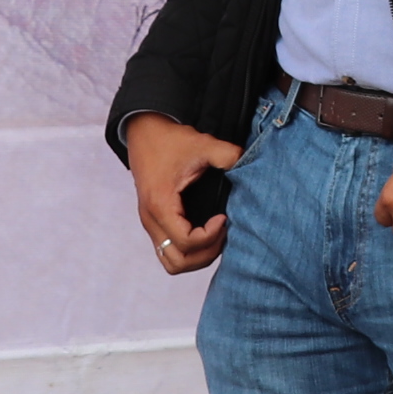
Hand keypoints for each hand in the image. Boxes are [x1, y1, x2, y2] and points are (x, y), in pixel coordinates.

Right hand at [128, 112, 242, 274]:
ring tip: (215, 236)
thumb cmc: (170, 140)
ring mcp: (150, 224)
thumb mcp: (201, 143)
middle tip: (223, 232)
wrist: (144, 131)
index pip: (186, 242)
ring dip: (196, 257)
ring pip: (171, 262)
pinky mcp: (154, 223)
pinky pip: (169, 251)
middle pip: (178, 262)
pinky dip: (188, 251)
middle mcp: (151, 220)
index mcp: (161, 205)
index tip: (223, 217)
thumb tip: (247, 164)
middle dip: (206, 253)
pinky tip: (205, 233)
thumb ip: (227, 154)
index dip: (211, 237)